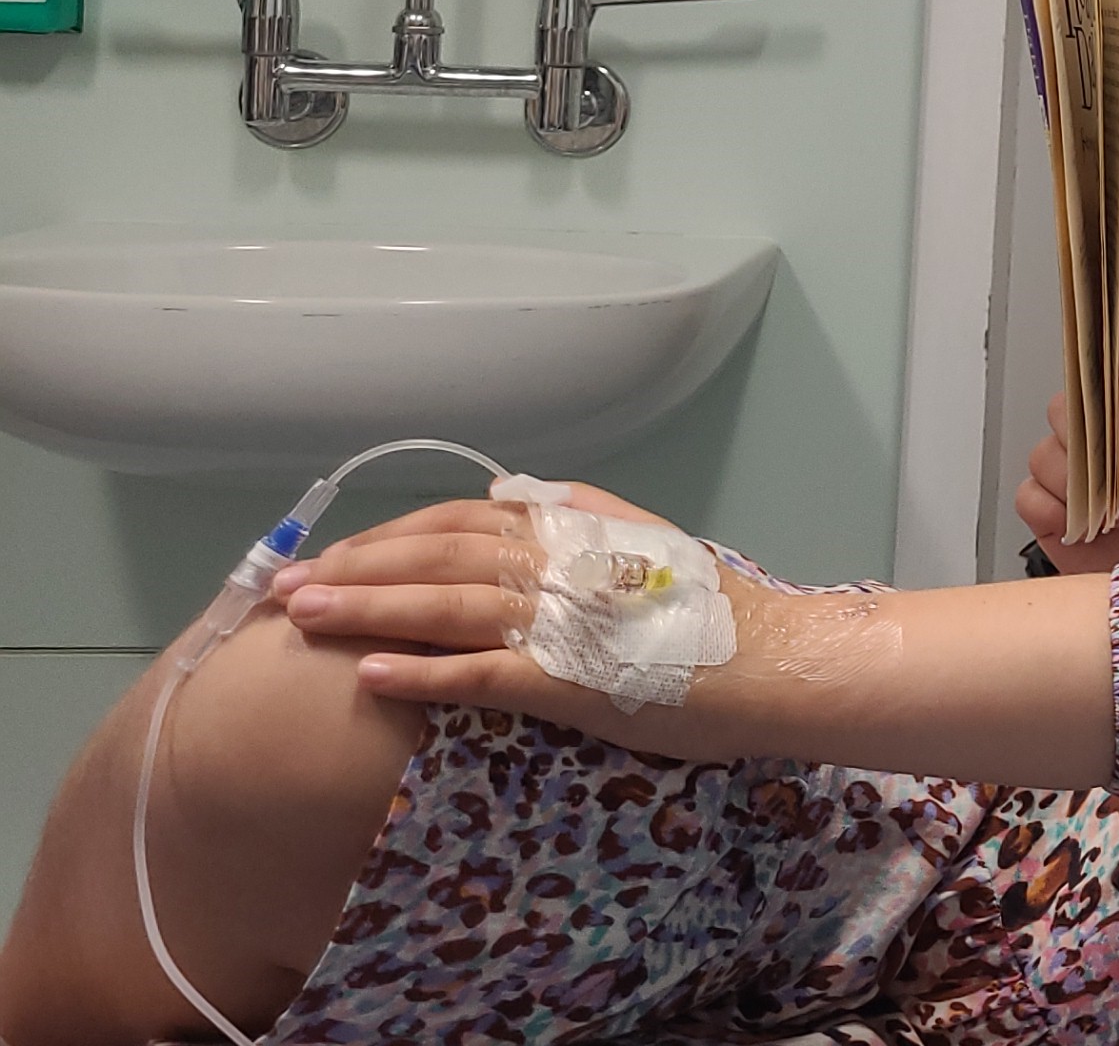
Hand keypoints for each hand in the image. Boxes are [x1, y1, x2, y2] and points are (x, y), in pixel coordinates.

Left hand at [268, 484, 748, 756]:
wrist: (778, 663)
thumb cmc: (711, 612)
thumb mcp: (645, 540)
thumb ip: (577, 513)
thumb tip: (505, 493)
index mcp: (574, 528)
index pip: (457, 521)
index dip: (386, 537)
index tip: (332, 555)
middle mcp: (561, 563)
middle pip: (436, 556)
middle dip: (354, 569)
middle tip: (283, 589)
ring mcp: (564, 620)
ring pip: (447, 605)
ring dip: (367, 610)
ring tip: (302, 619)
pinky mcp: (571, 680)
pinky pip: (483, 673)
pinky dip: (423, 671)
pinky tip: (370, 674)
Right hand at [1015, 379, 1118, 572]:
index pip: (1094, 386)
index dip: (1095, 396)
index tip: (1106, 412)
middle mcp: (1096, 445)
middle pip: (1059, 415)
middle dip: (1087, 447)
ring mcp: (1069, 479)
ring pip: (1041, 457)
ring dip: (1078, 487)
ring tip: (1116, 510)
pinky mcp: (1049, 514)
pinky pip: (1029, 497)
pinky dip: (1056, 512)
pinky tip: (1089, 525)